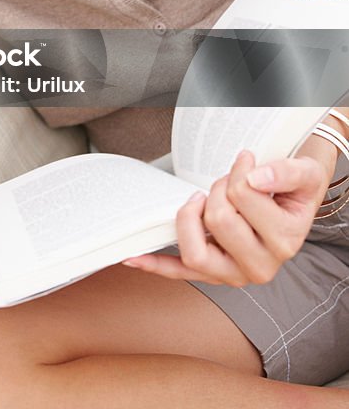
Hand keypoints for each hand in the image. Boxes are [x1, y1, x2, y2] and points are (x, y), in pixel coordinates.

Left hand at [121, 148, 332, 285]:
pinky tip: (133, 258)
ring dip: (191, 215)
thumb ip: (285, 172)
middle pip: (218, 220)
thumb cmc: (295, 189)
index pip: (244, 197)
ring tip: (203, 199)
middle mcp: (260, 267)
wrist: (293, 204)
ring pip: (195, 251)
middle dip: (218, 189)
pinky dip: (156, 265)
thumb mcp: (305, 173)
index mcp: (285, 242)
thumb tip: (255, 178)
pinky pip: (178, 272)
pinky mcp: (212, 273)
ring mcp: (233, 274)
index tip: (247, 164)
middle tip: (227, 181)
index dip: (239, 172)